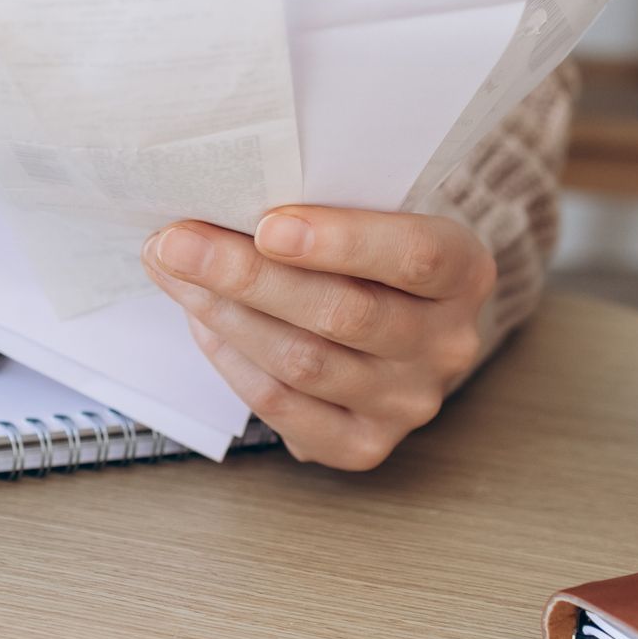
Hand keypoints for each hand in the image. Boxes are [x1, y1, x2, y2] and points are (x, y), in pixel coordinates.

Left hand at [143, 207, 495, 470]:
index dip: (340, 242)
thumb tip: (219, 193)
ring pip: (303, 362)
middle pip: (344, 314)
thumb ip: (322, 204)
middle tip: (177, 242)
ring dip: (224, 314)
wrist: (399, 325)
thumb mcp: (374, 214)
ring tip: (173, 272)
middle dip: (247, 276)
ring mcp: (409, 402)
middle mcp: (447, 344)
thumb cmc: (369, 254)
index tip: (267, 224)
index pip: (414, 256)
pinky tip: (201, 322)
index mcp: (464, 271)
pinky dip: (231, 360)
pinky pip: (283, 406)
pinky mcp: (364, 445)